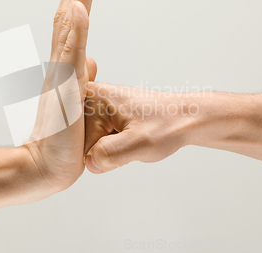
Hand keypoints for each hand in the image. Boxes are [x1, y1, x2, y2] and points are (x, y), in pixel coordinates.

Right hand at [23, 0, 97, 191]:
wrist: (46, 168)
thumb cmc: (62, 140)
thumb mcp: (78, 104)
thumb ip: (82, 79)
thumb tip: (90, 61)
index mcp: (63, 68)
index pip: (71, 23)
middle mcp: (59, 66)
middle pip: (68, 15)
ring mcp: (59, 76)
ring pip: (69, 27)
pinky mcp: (64, 91)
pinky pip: (70, 55)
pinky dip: (74, 29)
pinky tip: (79, 7)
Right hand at [84, 83, 204, 173]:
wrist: (185, 118)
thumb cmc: (167, 124)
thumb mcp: (140, 144)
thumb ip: (111, 154)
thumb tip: (89, 163)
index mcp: (93, 97)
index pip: (76, 141)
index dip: (96, 153)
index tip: (119, 146)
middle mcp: (89, 97)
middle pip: (79, 141)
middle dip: (101, 150)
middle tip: (127, 141)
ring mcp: (94, 106)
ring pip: (88, 142)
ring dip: (107, 148)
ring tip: (129, 138)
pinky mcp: (100, 114)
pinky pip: (96, 139)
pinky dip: (110, 144)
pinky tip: (126, 137)